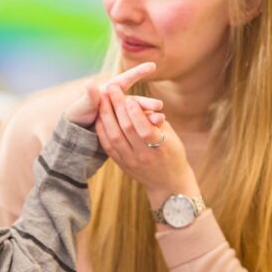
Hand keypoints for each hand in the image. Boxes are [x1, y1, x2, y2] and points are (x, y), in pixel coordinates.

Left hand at [65, 62, 158, 126]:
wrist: (77, 132)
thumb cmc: (78, 114)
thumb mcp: (83, 105)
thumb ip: (90, 96)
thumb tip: (90, 83)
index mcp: (110, 91)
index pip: (126, 79)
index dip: (138, 72)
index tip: (152, 66)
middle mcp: (119, 101)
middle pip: (136, 100)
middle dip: (147, 103)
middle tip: (159, 106)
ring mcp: (123, 113)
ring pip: (139, 114)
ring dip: (149, 116)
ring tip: (160, 120)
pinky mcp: (125, 126)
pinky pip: (137, 126)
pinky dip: (146, 127)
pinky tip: (156, 129)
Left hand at [95, 83, 198, 204]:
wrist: (168, 183)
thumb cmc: (173, 153)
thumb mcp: (171, 135)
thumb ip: (155, 119)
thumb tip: (140, 103)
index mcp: (160, 147)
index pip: (143, 128)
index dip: (134, 111)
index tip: (128, 96)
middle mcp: (143, 155)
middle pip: (126, 128)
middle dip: (117, 106)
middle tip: (110, 88)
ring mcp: (130, 161)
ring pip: (114, 136)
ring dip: (106, 115)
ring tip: (102, 98)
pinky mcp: (121, 164)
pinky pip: (108, 146)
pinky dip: (102, 130)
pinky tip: (99, 116)